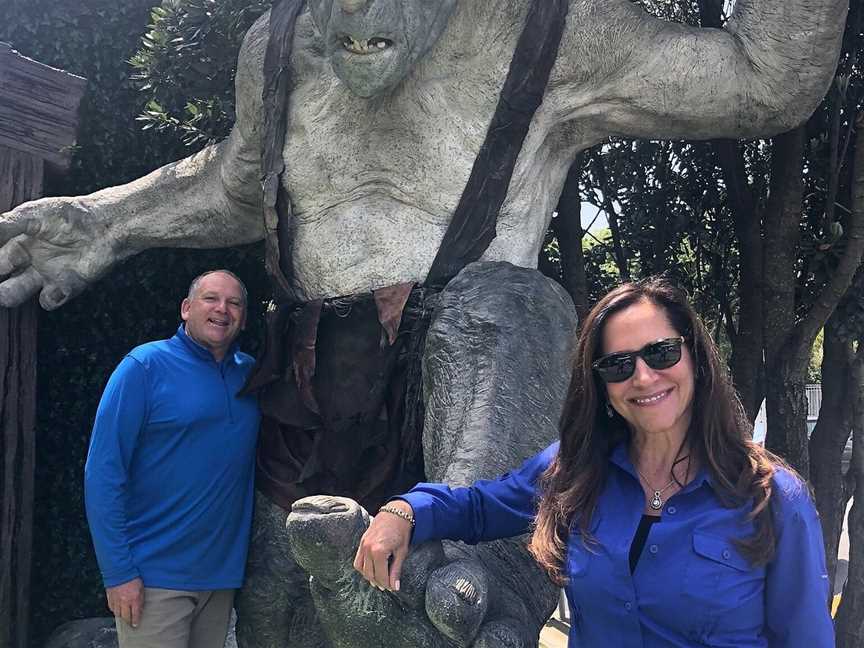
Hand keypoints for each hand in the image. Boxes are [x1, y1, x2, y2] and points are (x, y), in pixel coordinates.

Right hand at [0, 197, 118, 309]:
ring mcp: (47, 275)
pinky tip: (52, 288)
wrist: (104, 226)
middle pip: (2, 279)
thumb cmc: (70, 215)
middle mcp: (30, 262)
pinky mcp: (66, 287)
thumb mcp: (31, 215)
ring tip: (5, 294)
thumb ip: (5, 225)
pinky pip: (50, 301)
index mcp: (19, 244)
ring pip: (17, 293)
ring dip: (8, 295)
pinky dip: (48, 298)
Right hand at [106, 577, 143, 627]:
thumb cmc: (133, 578)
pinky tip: (117, 609)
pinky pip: (112, 608)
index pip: (135, 614)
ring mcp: (116, 600)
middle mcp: (124, 601)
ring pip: (117, 614)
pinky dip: (115, 610)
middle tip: (129, 624)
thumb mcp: (141, 588)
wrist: (120, 570)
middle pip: (125, 617)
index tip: (135, 625)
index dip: (135, 621)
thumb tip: (139, 609)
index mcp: (134, 599)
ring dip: (121, 616)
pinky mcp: (110, 598)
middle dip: (127, 621)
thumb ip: (140, 600)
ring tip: (123, 617)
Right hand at [353, 500, 412, 590]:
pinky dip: (363, 568)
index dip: (387, 585)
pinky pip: (358, 560)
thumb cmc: (401, 531)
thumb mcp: (401, 552)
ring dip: (370, 577)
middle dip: (379, 583)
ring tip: (379, 580)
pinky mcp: (361, 542)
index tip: (393, 588)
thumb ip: (396, 570)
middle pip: (371, 575)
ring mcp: (363, 545)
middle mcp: (368, 549)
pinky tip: (371, 570)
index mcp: (379, 552)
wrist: (396, 513)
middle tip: (387, 586)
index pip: (381, 576)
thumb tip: (395, 587)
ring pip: (362, 569)